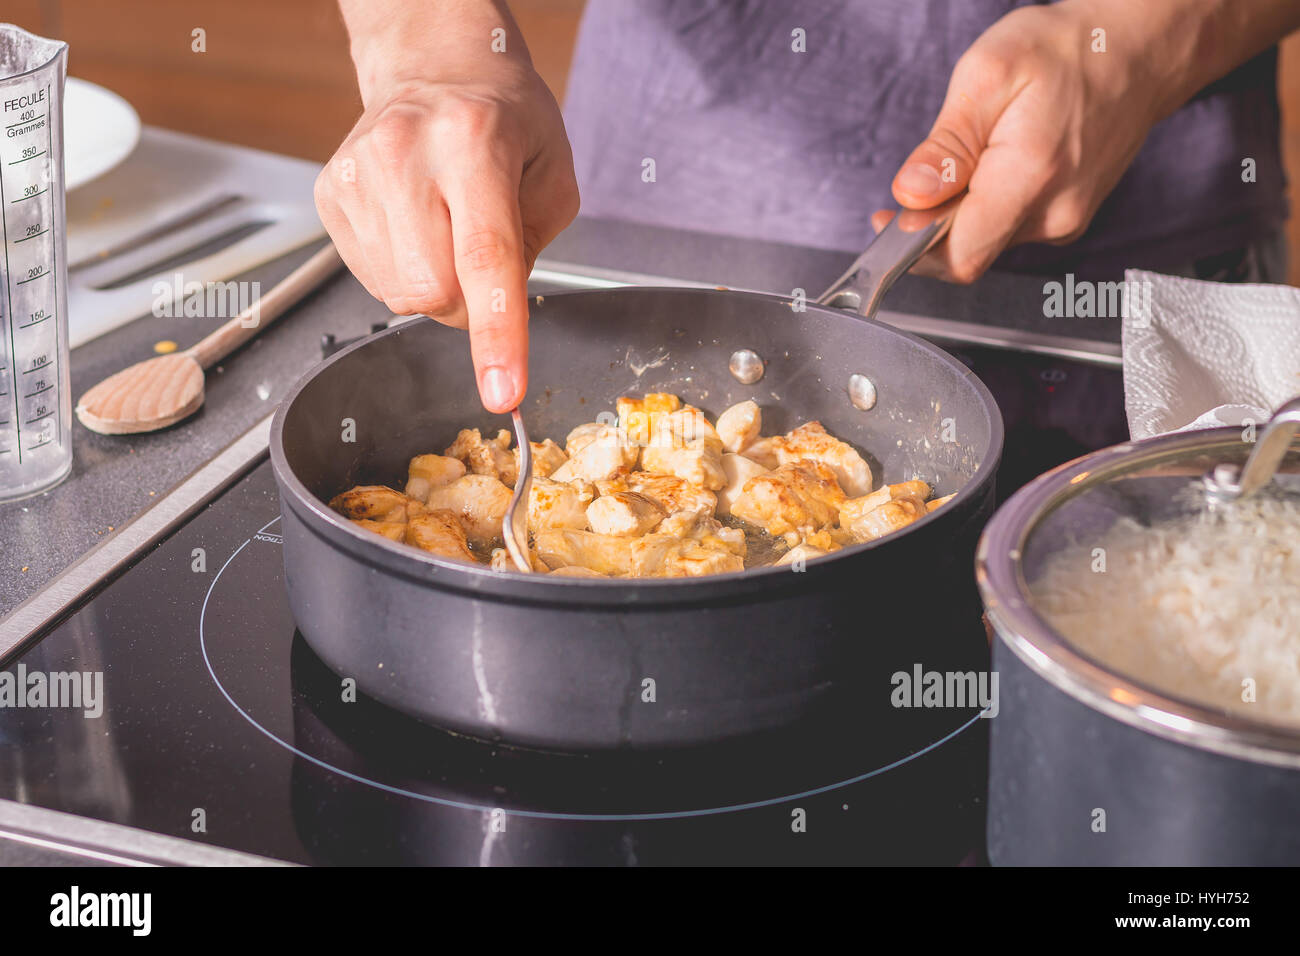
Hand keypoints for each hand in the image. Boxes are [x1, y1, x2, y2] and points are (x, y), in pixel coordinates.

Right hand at [316, 47, 577, 411]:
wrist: (436, 69)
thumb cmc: (504, 121)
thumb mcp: (553, 175)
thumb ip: (535, 249)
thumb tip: (495, 318)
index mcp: (473, 141)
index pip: (485, 258)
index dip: (495, 335)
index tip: (501, 391)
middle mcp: (405, 152)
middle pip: (434, 292)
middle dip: (468, 302)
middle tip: (483, 261)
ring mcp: (357, 173)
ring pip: (400, 296)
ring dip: (435, 287)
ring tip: (446, 227)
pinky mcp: (330, 195)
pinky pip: (372, 281)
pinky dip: (404, 272)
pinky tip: (416, 227)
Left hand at [875, 0, 1178, 282]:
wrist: (1137, 49)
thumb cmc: (1068, 51)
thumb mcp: (988, 75)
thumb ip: (946, 145)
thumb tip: (912, 196)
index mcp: (1031, 177)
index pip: (960, 257)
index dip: (914, 249)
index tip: (889, 221)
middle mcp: (1055, 213)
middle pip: (970, 251)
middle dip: (933, 225)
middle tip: (927, 177)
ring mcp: (1066, 220)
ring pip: (989, 239)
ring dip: (963, 212)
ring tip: (974, 154)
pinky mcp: (1068, 217)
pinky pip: (1011, 226)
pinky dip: (989, 204)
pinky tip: (997, 162)